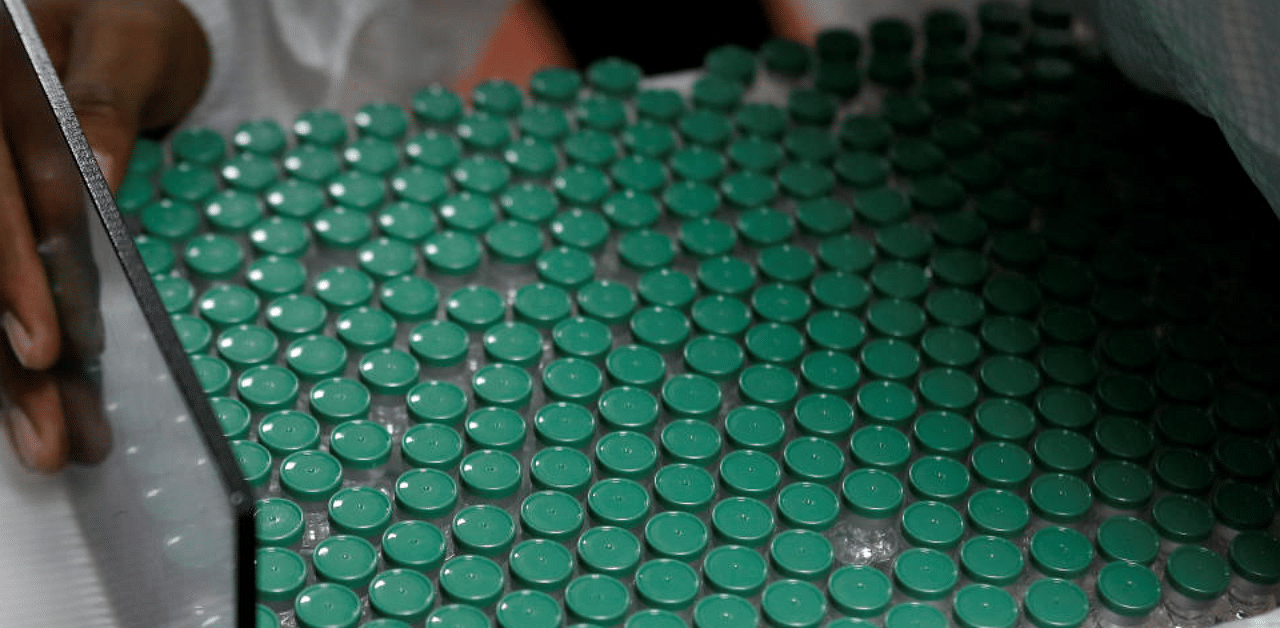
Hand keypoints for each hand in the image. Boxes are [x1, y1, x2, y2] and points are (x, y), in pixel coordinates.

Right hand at [1, 0, 208, 471]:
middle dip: (8, 352)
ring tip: (48, 446)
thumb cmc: (127, 28)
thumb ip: (106, 99)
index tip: (45, 347)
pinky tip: (35, 408)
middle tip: (49, 433)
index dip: (10, 272)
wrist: (117, 28)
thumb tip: (99, 174)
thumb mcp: (131, 42)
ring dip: (5, 376)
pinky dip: (9, 352)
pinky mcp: (1, 221)